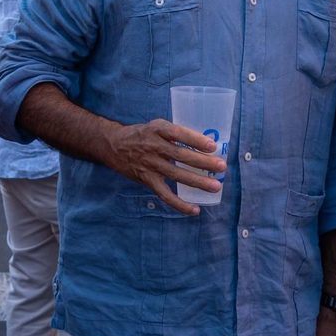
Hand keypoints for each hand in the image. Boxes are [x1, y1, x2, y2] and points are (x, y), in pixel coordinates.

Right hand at [104, 119, 225, 214]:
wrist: (114, 146)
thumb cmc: (142, 134)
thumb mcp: (156, 126)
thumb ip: (176, 133)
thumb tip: (206, 143)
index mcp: (157, 129)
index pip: (178, 133)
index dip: (195, 140)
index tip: (212, 146)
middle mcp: (153, 147)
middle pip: (180, 155)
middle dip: (202, 162)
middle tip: (221, 166)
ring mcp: (150, 165)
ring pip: (176, 175)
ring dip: (197, 182)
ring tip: (216, 186)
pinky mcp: (147, 180)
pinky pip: (165, 194)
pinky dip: (180, 204)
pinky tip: (195, 209)